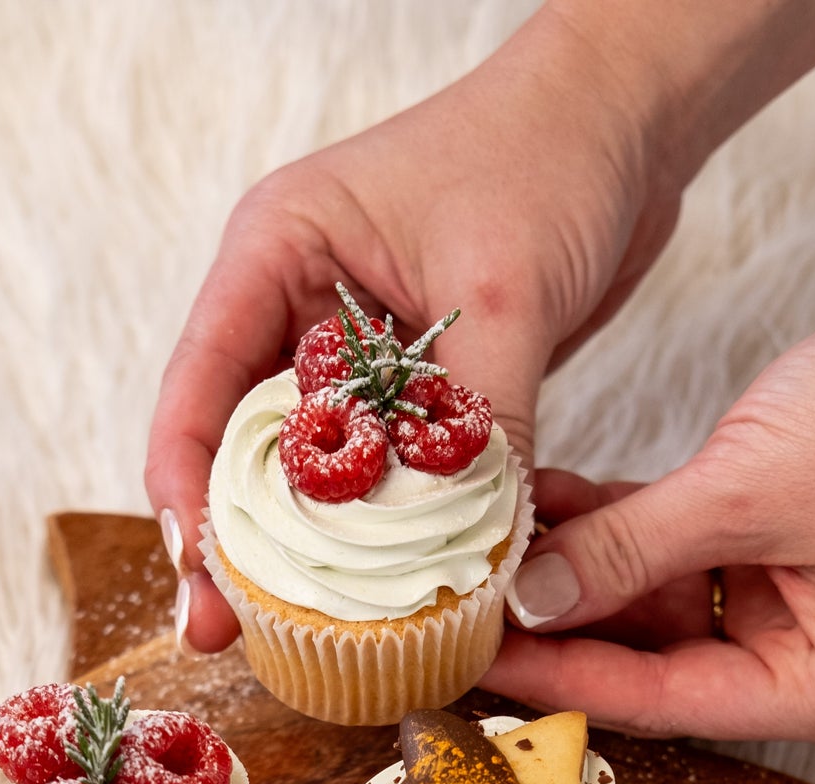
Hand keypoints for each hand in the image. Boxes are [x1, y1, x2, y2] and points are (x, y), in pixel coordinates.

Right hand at [144, 3, 683, 649]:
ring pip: (311, 468)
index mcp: (275, 254)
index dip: (186, 495)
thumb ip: (475, 424)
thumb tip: (476, 554)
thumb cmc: (550, 153)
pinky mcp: (408, 382)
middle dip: (235, 544)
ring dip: (310, 549)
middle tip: (232, 633)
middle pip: (238, 444)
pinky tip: (388, 589)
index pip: (197, 390)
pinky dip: (384, 527)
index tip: (200, 581)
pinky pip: (381, 470)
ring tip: (301, 632)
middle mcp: (297, 307)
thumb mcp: (505, 292)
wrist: (628, 120)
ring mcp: (350, 349)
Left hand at [485, 218, 814, 741]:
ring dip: (575, 562)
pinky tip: (543, 498)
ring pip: (648, 595)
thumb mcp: (745, 495)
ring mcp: (784, 595)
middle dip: (556, 621)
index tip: (471, 660)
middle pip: (646, 656)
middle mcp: (801, 654)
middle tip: (459, 606)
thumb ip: (627, 552)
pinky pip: (668, 542)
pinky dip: (611, 520)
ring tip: (487, 543)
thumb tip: (532, 599)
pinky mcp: (766, 535)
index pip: (658, 700)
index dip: (557, 677)